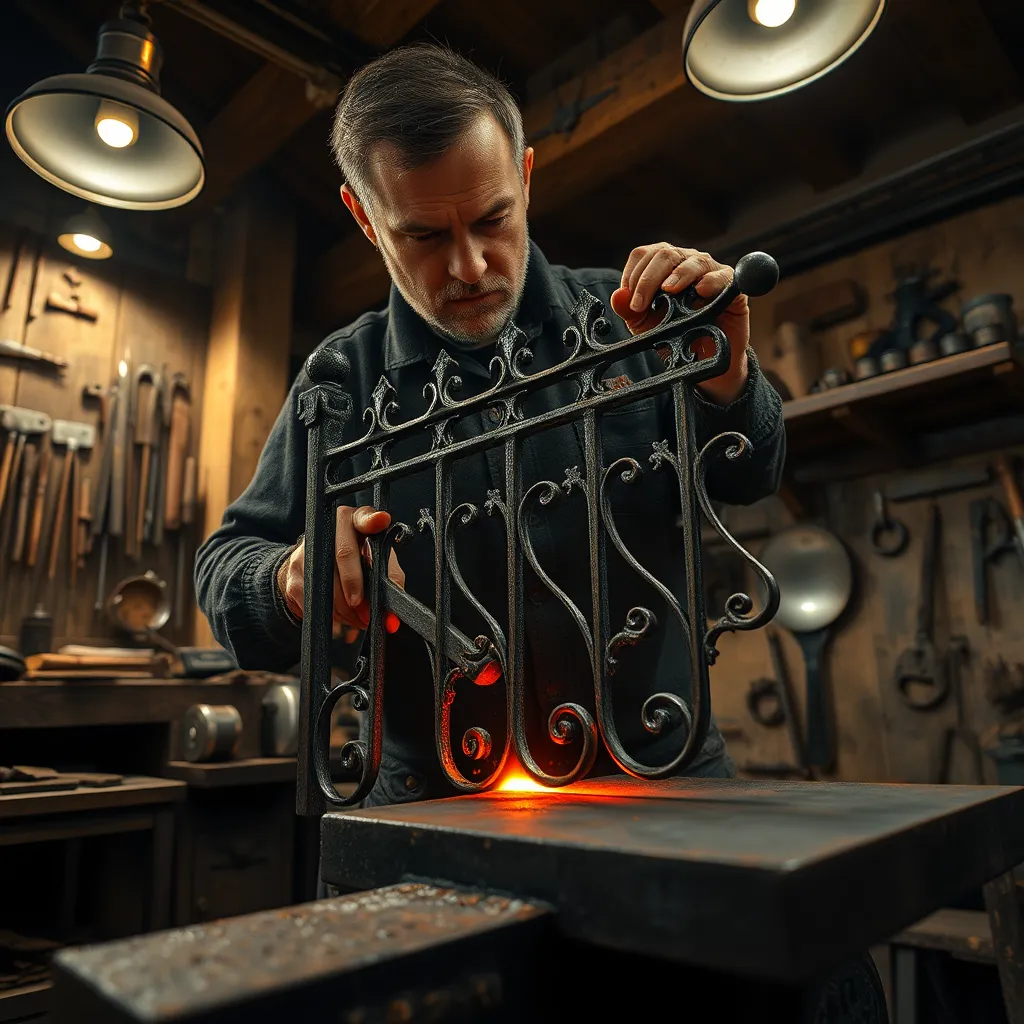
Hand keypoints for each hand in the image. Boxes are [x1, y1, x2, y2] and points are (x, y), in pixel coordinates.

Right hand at [276, 505, 405, 641]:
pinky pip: (315, 602)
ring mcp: (306, 552)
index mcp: (354, 520)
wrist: (313, 571)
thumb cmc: (354, 562)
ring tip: (360, 617)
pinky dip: (333, 616)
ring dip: (347, 610)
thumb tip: (392, 613)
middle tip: (367, 611)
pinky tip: (343, 616)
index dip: (372, 519)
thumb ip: (389, 578)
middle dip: (357, 586)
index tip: (382, 520)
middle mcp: (328, 529)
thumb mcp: (375, 561)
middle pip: (343, 555)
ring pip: (328, 583)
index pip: (363, 517)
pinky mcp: (294, 576)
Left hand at [610, 243, 749, 404]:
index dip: (633, 275)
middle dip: (649, 279)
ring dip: (678, 275)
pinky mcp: (730, 286)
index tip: (630, 301)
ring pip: (693, 261)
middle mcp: (685, 262)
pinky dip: (710, 281)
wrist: (701, 357)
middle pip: (665, 254)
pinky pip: (722, 277)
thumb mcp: (645, 325)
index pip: (643, 255)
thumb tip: (618, 296)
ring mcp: (709, 270)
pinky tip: (700, 291)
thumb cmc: (674, 334)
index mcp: (662, 266)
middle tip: (641, 304)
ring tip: (668, 291)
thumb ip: (629, 310)